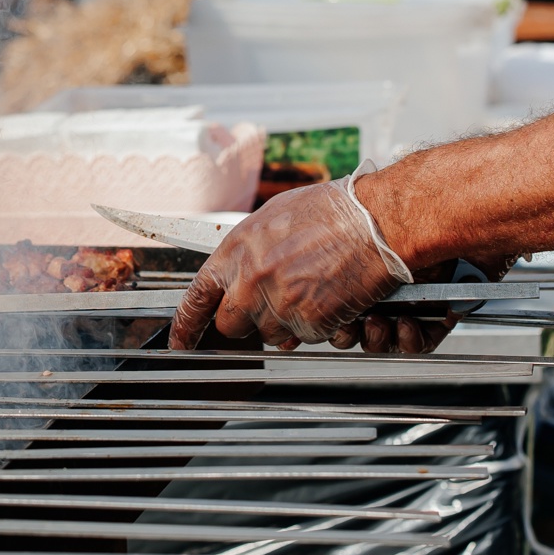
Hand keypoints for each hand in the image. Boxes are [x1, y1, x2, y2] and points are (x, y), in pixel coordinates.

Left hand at [169, 175, 413, 350]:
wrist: (372, 221)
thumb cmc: (331, 212)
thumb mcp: (273, 218)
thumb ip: (249, 250)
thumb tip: (239, 271)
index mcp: (236, 251)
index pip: (196, 298)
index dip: (186, 326)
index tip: (180, 342)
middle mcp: (250, 281)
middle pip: (231, 326)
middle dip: (248, 320)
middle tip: (274, 300)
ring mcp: (279, 305)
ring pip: (271, 335)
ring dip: (287, 322)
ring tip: (310, 288)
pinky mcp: (309, 323)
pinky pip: (305, 338)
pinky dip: (317, 325)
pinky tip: (330, 296)